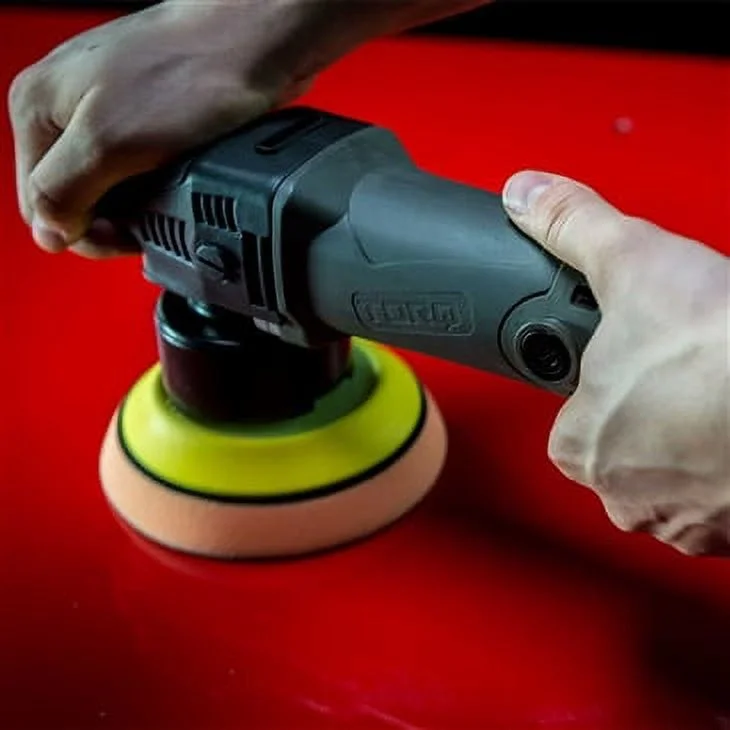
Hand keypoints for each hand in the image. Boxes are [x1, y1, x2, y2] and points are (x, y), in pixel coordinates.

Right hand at [7, 1, 314, 258]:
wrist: (251, 45)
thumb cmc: (187, 75)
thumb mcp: (107, 144)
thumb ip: (64, 191)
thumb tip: (49, 233)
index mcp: (36, 109)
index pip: (37, 206)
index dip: (81, 234)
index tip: (124, 237)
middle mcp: (62, 108)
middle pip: (69, 197)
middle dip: (107, 222)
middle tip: (147, 226)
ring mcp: (103, 111)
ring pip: (104, 187)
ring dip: (130, 209)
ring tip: (162, 207)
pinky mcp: (142, 118)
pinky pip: (134, 172)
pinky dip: (151, 190)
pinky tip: (169, 189)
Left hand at [502, 171, 728, 555]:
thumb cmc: (719, 344)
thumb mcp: (632, 260)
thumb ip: (571, 227)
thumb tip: (526, 196)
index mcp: (581, 445)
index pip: (571, 423)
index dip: (600, 388)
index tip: (630, 367)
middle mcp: (624, 496)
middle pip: (625, 450)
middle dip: (650, 415)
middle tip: (681, 376)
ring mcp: (684, 523)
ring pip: (675, 478)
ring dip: (692, 445)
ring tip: (715, 398)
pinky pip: (721, 502)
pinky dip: (728, 471)